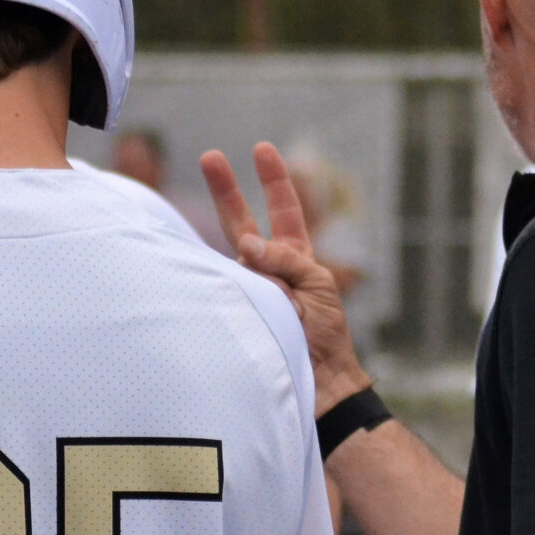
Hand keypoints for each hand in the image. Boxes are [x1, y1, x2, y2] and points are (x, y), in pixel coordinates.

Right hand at [200, 144, 367, 413]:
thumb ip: (285, 259)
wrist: (320, 385)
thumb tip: (246, 244)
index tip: (262, 149)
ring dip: (233, 253)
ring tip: (256, 277)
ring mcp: (247, 289)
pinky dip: (222, 282)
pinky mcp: (232, 310)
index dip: (274, 180)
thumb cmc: (326, 337)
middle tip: (209, 155)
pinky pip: (220, 288)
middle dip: (225, 189)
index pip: (283, 210)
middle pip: (241, 221)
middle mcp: (266, 269)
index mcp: (295, 259)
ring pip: (229, 256)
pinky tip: (228, 287)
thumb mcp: (317, 286)